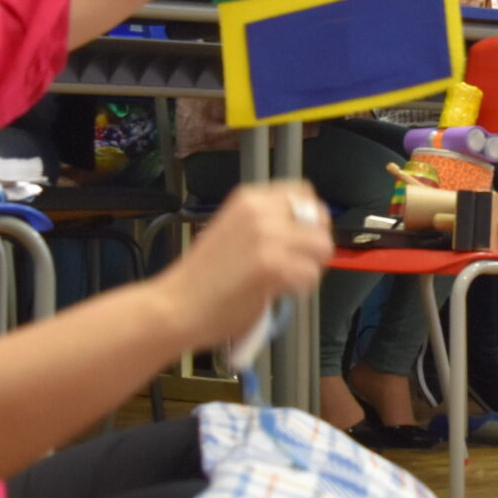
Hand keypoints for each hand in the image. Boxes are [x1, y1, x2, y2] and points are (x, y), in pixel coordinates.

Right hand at [155, 181, 332, 350]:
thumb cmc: (202, 278)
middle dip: (314, 243)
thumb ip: (265, 225)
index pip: (304, 193)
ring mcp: (268, 236)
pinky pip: (310, 275)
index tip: (303, 237)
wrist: (176, 304)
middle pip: (319, 219)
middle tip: (298, 263)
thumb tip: (303, 230)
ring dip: (310, 267)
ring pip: (321, 247)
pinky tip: (279, 293)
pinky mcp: (273, 265)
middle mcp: (260, 210)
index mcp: (249, 199)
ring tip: (287, 281)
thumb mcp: (232, 230)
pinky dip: (301, 288)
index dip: (310, 218)